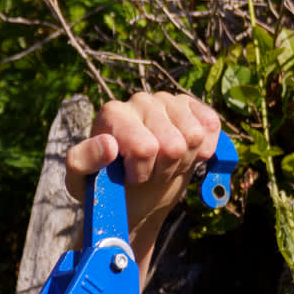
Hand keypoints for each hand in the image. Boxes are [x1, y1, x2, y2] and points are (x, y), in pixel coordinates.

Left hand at [66, 91, 222, 241]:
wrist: (133, 193)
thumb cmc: (105, 187)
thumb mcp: (81, 182)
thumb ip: (83, 162)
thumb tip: (108, 145)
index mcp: (112, 113)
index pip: (145, 148)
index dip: (141, 173)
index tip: (127, 178)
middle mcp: (140, 100)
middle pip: (174, 145)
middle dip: (163, 170)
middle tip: (148, 174)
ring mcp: (168, 101)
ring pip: (195, 137)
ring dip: (182, 162)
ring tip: (162, 165)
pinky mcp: (192, 107)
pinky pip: (212, 127)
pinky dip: (205, 150)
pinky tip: (186, 155)